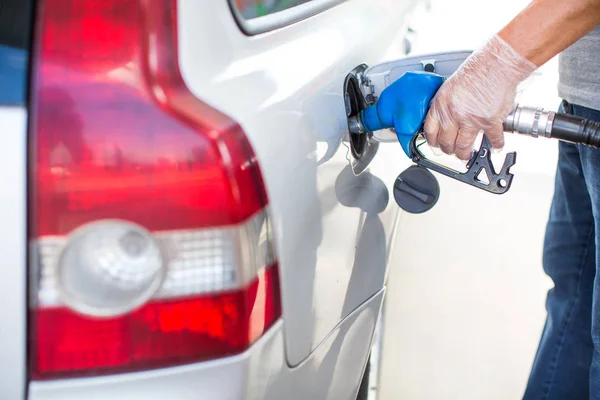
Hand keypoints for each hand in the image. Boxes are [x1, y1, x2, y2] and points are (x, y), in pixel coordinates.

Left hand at [423, 35, 535, 159]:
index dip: (433, 141)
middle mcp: (454, 114)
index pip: (430, 130)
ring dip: (465, 154)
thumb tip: (446, 118)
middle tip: (453, 151)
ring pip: (464, 146)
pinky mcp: (490, 122)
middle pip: (446, 142)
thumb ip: (446, 104)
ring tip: (467, 155)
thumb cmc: (477, 70)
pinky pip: (492, 140)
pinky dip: (495, 145)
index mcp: (441, 104)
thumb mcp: (450, 86)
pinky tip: (495, 146)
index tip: (435, 145)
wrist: (497, 64)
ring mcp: (471, 120)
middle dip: (449, 150)